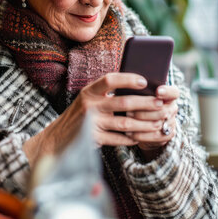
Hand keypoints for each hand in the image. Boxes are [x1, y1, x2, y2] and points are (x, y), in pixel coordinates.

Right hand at [22, 73, 165, 166]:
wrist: (57, 139)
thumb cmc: (79, 116)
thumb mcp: (87, 99)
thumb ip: (105, 93)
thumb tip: (135, 86)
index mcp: (89, 91)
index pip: (109, 80)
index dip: (128, 79)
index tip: (144, 81)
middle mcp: (89, 105)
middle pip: (123, 102)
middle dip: (145, 103)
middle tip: (160, 103)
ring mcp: (91, 123)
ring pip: (125, 123)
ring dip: (144, 123)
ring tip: (157, 123)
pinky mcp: (93, 139)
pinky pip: (118, 139)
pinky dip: (130, 139)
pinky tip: (140, 137)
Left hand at [127, 85, 178, 159]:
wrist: (143, 126)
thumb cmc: (138, 105)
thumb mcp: (139, 96)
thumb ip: (137, 91)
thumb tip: (125, 84)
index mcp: (168, 96)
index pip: (173, 92)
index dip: (167, 92)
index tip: (158, 91)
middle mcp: (172, 108)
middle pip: (163, 110)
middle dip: (143, 111)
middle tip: (127, 111)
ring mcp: (171, 122)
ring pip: (158, 124)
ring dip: (140, 124)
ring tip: (125, 121)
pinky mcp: (167, 135)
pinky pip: (156, 136)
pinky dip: (141, 135)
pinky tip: (130, 133)